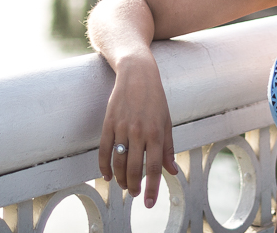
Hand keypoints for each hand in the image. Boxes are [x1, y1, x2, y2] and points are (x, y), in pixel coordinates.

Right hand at [97, 54, 178, 208]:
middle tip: (135, 193)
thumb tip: (172, 171)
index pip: (154, 168)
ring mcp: (122, 127)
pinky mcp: (109, 122)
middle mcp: (139, 132)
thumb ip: (167, 148)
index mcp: (156, 133)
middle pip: (134, 168)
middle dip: (134, 186)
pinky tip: (107, 175)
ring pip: (118, 162)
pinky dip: (104, 166)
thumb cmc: (155, 98)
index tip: (149, 203)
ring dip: (120, 178)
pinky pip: (104, 150)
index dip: (152, 188)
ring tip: (124, 186)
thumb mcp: (167, 121)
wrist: (137, 73)